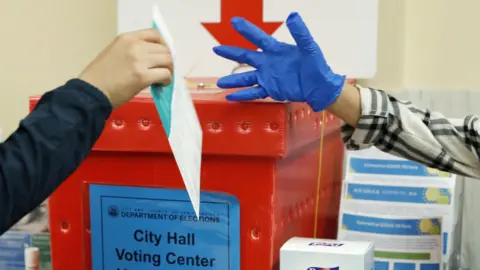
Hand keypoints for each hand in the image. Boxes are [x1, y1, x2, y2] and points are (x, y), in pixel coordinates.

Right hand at [79, 29, 172, 107]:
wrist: (91, 91)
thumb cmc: (100, 75)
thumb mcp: (114, 52)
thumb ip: (132, 50)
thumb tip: (152, 57)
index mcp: (126, 38)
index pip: (154, 34)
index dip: (162, 45)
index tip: (161, 55)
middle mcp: (135, 45)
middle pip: (163, 48)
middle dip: (166, 60)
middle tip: (163, 70)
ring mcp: (139, 60)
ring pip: (167, 60)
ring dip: (168, 70)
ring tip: (162, 78)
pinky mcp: (143, 76)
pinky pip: (165, 74)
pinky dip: (166, 80)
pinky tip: (161, 84)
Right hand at [213, 12, 345, 111]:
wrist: (319, 86)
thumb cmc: (316, 65)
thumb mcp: (309, 47)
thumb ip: (300, 33)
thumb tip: (293, 16)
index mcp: (276, 50)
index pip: (258, 38)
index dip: (246, 30)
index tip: (234, 22)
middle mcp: (268, 63)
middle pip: (246, 57)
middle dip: (231, 53)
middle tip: (216, 49)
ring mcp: (268, 77)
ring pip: (246, 78)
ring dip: (233, 80)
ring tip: (219, 82)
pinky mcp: (270, 90)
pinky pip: (253, 92)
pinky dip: (242, 95)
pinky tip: (230, 97)